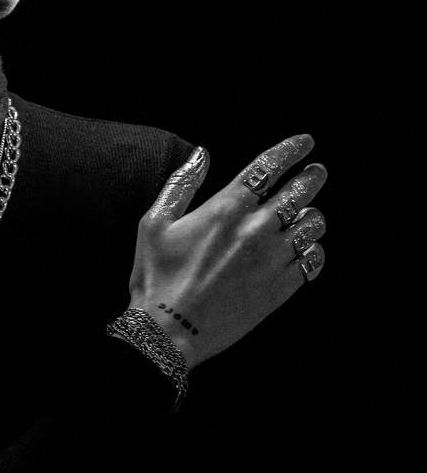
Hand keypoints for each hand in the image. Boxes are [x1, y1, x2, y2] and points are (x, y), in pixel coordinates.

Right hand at [128, 134, 326, 368]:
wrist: (170, 330)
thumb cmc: (157, 277)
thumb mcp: (154, 223)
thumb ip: (180, 184)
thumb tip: (201, 154)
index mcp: (225, 209)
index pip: (267, 168)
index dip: (290, 150)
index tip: (305, 142)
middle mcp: (255, 230)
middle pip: (298, 192)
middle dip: (311, 177)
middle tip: (317, 172)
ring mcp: (272, 260)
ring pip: (311, 226)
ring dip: (312, 215)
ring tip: (308, 214)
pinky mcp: (281, 288)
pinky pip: (313, 260)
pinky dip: (314, 249)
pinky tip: (307, 248)